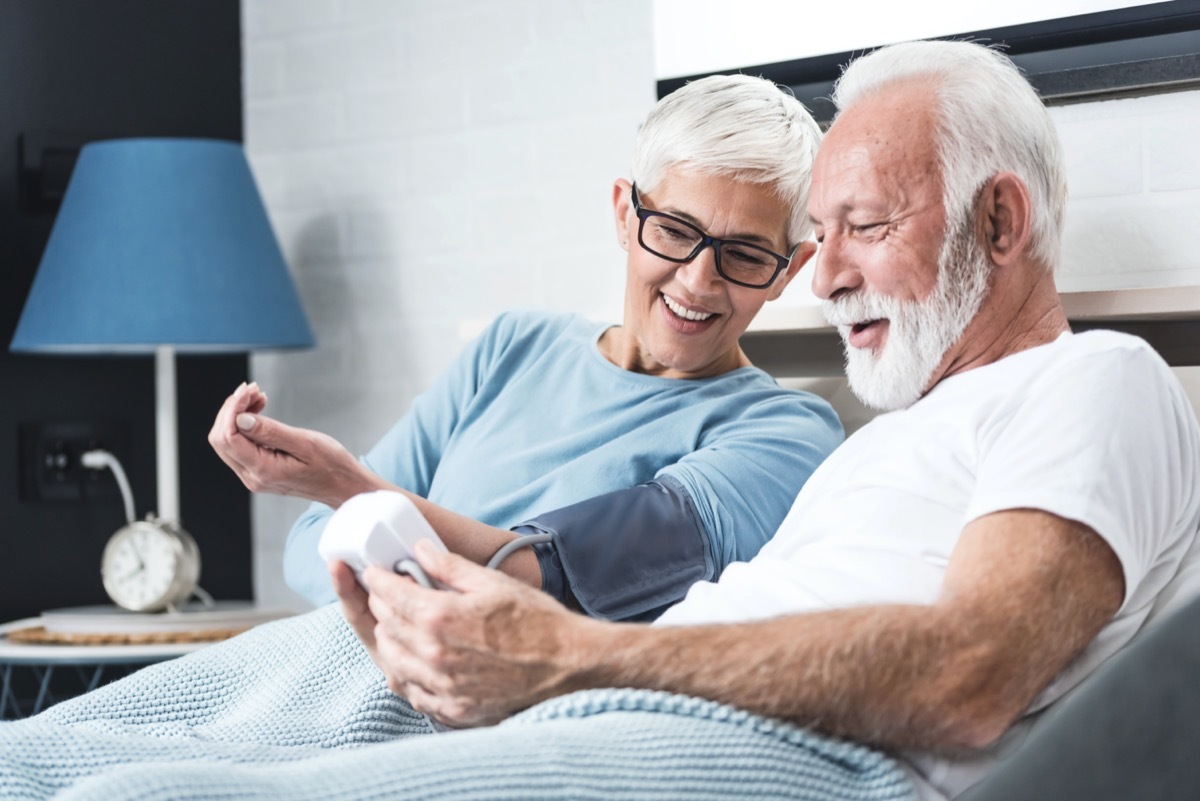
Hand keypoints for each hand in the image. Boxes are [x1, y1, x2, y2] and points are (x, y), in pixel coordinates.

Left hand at [207, 382, 382, 506]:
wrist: (344, 487)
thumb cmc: (332, 466)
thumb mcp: (306, 444)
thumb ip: (271, 432)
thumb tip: (240, 419)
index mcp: (263, 471)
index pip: (228, 437)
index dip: (232, 409)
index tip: (249, 390)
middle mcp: (252, 477)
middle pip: (220, 439)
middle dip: (231, 409)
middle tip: (253, 389)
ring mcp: (253, 476)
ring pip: (227, 441)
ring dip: (236, 415)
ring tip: (258, 396)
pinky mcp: (258, 471)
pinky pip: (239, 446)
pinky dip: (243, 425)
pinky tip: (258, 411)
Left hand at [341, 541, 595, 727]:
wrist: (566, 663)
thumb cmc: (535, 620)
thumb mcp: (492, 582)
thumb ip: (449, 566)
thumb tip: (420, 549)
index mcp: (441, 618)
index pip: (390, 595)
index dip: (377, 579)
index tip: (375, 572)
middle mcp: (434, 655)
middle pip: (386, 626)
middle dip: (381, 605)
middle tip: (387, 594)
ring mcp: (442, 686)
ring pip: (392, 661)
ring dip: (390, 639)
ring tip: (399, 625)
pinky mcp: (453, 708)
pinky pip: (413, 692)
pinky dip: (407, 674)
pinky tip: (416, 661)